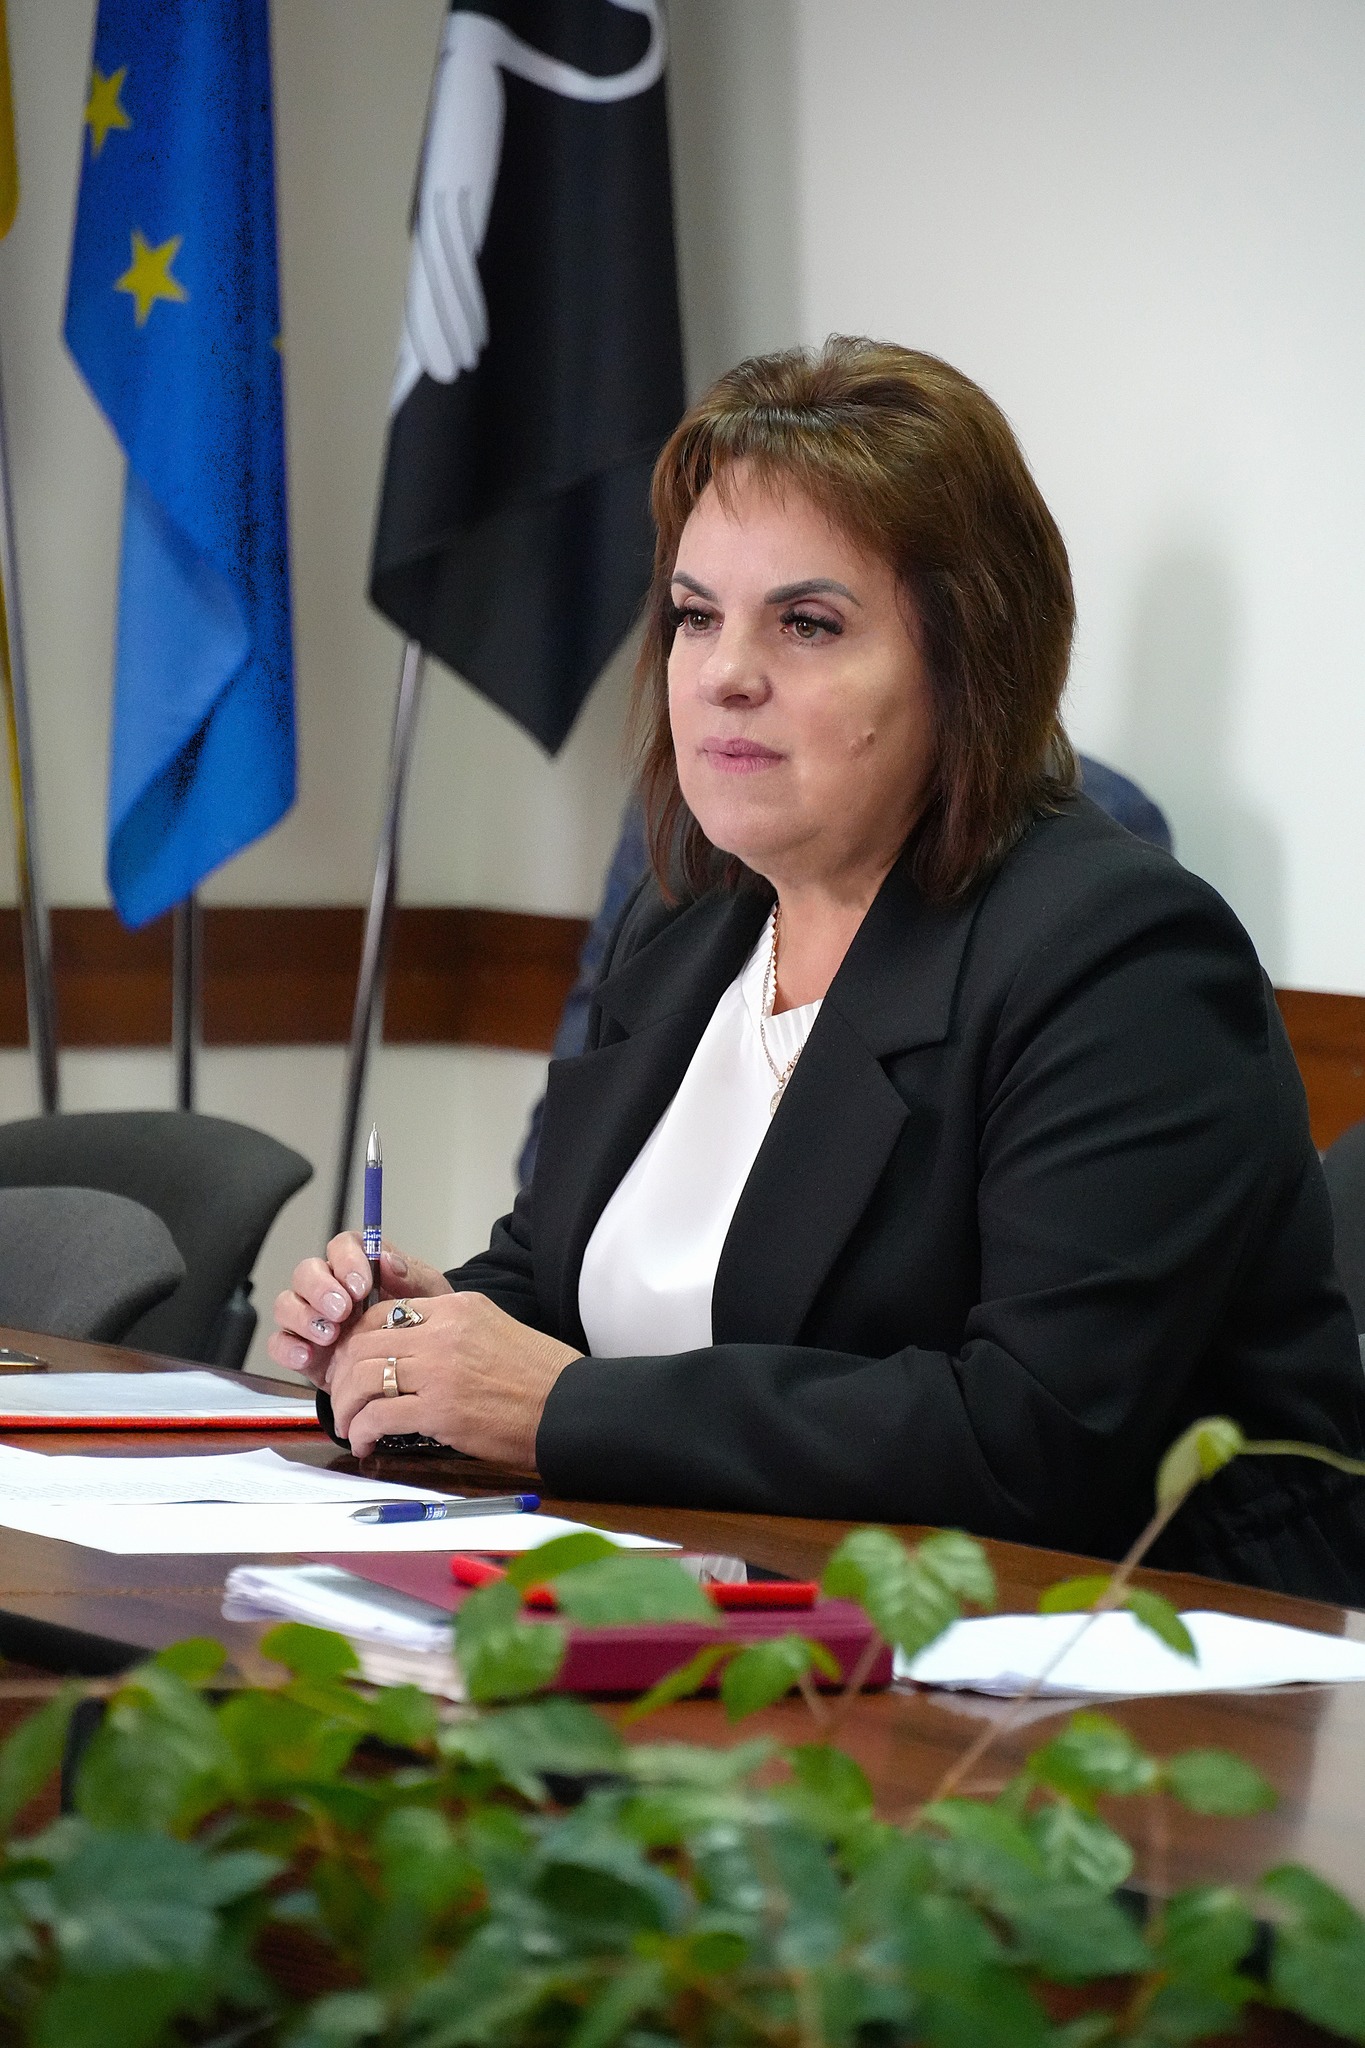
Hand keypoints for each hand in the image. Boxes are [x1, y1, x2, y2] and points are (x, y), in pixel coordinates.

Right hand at [269, 1231, 453, 1385]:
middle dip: (321, 1289)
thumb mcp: (426, 1299)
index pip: (341, 1247)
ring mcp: (311, 1317)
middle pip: (307, 1272)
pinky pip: (279, 1343)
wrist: (405, 1370)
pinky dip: (288, 1348)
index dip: (347, 1261)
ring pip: (287, 1304)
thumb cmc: (414, 1324)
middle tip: (342, 1310)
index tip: (362, 1284)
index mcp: (358, 1267)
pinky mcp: (301, 1347)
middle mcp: (329, 1287)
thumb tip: (389, 1261)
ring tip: (329, 1335)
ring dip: (304, 1317)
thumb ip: (411, 1277)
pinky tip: (307, 1355)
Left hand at [326, 1290, 580, 1465]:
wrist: (569, 1407)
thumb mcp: (494, 1328)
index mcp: (457, 1306)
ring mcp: (440, 1369)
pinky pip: (378, 1415)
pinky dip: (361, 1430)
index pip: (383, 1312)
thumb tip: (411, 1350)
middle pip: (363, 1343)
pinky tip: (365, 1441)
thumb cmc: (538, 1375)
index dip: (355, 1340)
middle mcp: (443, 1331)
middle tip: (340, 1396)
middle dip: (341, 1373)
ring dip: (345, 1404)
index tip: (350, 1363)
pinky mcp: (440, 1409)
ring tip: (349, 1423)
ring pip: (361, 1377)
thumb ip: (451, 1330)